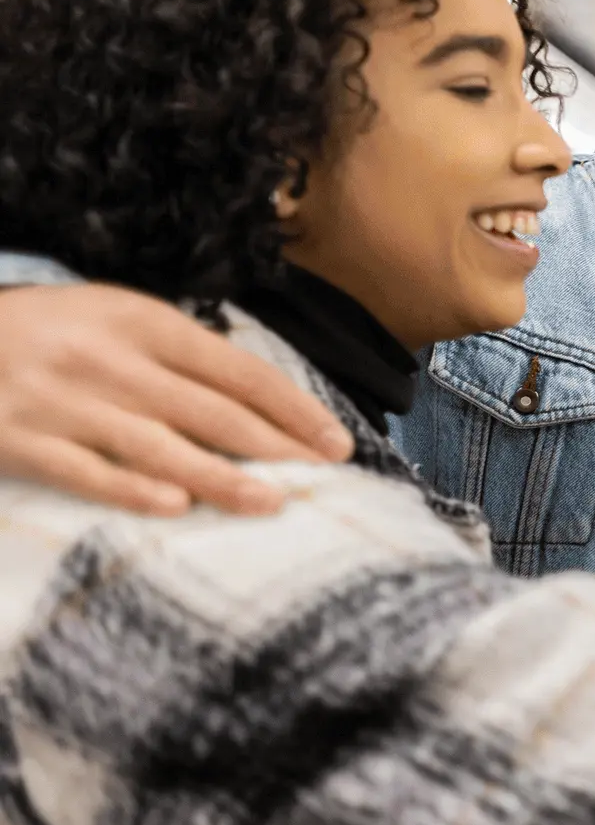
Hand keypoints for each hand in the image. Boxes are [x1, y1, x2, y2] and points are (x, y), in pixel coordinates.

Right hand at [0, 282, 352, 514]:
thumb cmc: (49, 332)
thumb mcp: (115, 317)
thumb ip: (179, 354)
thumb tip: (263, 403)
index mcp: (141, 321)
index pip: (238, 369)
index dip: (293, 408)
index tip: (334, 441)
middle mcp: (108, 360)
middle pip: (209, 411)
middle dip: (274, 447)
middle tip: (320, 478)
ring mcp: (62, 403)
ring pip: (158, 446)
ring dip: (221, 477)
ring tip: (271, 503)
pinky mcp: (18, 440)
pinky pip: (85, 472)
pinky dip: (131, 489)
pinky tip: (175, 507)